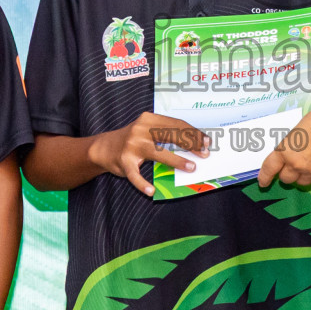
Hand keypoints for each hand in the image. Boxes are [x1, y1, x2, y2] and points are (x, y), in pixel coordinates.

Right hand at [88, 113, 207, 196]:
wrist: (103, 148)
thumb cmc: (133, 140)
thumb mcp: (147, 130)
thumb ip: (166, 133)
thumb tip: (194, 143)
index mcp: (149, 119)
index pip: (176, 124)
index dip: (193, 133)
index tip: (207, 142)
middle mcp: (140, 130)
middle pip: (170, 135)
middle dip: (190, 144)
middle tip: (204, 154)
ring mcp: (131, 146)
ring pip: (158, 153)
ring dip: (176, 161)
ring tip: (191, 167)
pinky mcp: (123, 162)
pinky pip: (135, 175)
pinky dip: (143, 184)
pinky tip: (152, 190)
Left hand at [259, 106, 310, 188]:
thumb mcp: (297, 132)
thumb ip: (292, 147)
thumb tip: (292, 156)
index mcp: (285, 151)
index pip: (270, 168)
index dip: (265, 177)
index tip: (263, 182)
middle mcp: (297, 164)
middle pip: (286, 178)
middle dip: (288, 174)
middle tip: (293, 167)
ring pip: (302, 181)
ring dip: (303, 175)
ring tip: (309, 163)